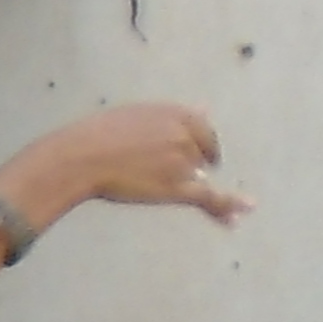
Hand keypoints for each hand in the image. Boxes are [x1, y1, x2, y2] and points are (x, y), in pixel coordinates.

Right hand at [39, 103, 246, 223]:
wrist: (81, 157)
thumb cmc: (98, 135)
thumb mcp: (139, 114)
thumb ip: (175, 115)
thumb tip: (205, 107)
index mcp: (178, 113)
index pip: (203, 129)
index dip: (199, 145)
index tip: (195, 154)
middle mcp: (187, 134)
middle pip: (201, 155)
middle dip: (189, 164)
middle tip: (156, 171)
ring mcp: (185, 161)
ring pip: (199, 177)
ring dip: (186, 183)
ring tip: (153, 184)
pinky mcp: (178, 186)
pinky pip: (210, 197)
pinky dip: (227, 207)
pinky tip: (241, 214)